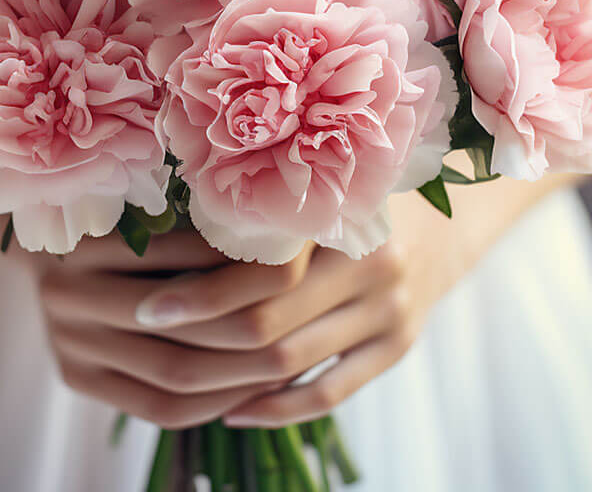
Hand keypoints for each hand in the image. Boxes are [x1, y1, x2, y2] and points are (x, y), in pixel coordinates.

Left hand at [38, 194, 456, 429]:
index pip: (260, 270)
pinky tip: (232, 408)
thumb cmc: (359, 191)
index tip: (146, 303)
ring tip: (175, 378)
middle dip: (200, 338)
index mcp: (347, 216)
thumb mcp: (322, 183)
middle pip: (272, 323)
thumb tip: (165, 228)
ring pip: (294, 362)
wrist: (446, 219)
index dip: (199, 293)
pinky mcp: (398, 347)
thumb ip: (265, 204)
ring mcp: (390, 312)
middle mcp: (373, 265)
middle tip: (148, 341)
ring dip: (228, 377)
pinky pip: (331, 392)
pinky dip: (277, 408)